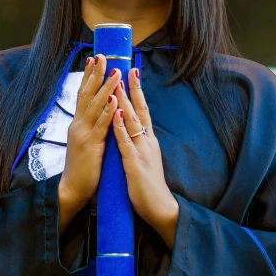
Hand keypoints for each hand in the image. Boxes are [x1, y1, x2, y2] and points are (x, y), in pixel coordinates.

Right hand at [59, 54, 120, 220]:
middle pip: (87, 94)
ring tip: (115, 71)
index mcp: (78, 124)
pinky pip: (101, 125)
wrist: (71, 191)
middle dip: (95, 74)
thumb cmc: (81, 169)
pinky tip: (116, 100)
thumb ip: (91, 128)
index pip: (83, 95)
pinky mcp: (91, 146)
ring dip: (106, 87)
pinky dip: (109, 111)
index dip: (88, 76)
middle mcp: (78, 125)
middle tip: (102, 55)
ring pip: (96, 106)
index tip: (94, 59)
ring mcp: (84, 134)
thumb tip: (99, 113)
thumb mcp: (85, 143)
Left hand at [113, 68, 178, 249]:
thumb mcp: (145, 158)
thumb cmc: (149, 185)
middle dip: (131, 89)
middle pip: (139, 109)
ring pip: (132, 121)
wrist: (160, 207)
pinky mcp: (135, 163)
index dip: (137, 91)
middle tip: (125, 67)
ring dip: (124, 101)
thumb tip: (134, 129)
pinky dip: (120, 126)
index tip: (132, 72)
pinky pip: (126, 142)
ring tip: (116, 83)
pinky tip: (115, 114)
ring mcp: (141, 150)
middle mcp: (147, 140)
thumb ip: (140, 143)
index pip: (143, 110)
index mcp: (148, 140)